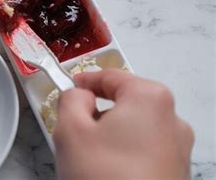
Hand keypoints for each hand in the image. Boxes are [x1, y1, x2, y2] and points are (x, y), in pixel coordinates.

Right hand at [53, 69, 193, 179]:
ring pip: (134, 126)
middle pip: (124, 101)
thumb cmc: (103, 176)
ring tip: (88, 155)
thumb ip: (70, 99)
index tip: (68, 88)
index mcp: (149, 98)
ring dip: (110, 132)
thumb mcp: (70, 129)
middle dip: (97, 111)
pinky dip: (124, 151)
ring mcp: (177, 147)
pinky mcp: (176, 170)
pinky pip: (144, 148)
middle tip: (74, 127)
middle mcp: (171, 118)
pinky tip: (106, 171)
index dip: (84, 80)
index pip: (110, 76)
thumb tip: (79, 95)